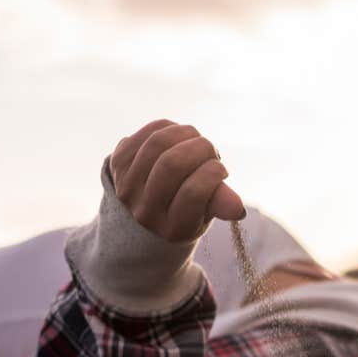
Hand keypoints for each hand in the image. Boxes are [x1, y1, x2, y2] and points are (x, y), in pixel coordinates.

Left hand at [109, 119, 245, 241]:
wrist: (147, 208)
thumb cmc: (188, 208)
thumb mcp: (206, 211)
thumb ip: (220, 205)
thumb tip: (239, 209)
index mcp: (173, 229)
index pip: (193, 192)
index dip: (213, 172)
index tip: (221, 169)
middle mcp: (144, 212)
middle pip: (172, 164)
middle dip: (200, 148)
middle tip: (210, 150)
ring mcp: (127, 186)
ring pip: (158, 143)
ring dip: (185, 133)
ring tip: (196, 140)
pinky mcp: (118, 163)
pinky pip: (147, 133)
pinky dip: (169, 127)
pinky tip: (178, 136)